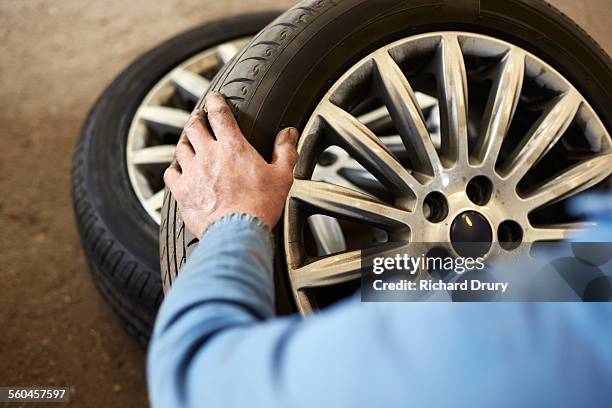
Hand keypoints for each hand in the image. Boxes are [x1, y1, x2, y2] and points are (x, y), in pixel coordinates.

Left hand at [164, 92, 298, 237]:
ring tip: (189, 141)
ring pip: (181, 147)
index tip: (214, 98)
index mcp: (233, 147)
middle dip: (196, 118)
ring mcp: (192, 172)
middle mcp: (208, 154)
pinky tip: (178, 170)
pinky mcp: (182, 191)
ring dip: (185, 141)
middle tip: (199, 118)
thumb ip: (285, 151)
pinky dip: (174, 168)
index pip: (219, 113)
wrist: (237, 233)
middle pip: (194, 126)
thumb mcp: (282, 176)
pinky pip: (170, 173)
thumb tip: (289, 133)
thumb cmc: (261, 206)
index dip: (216, 101)